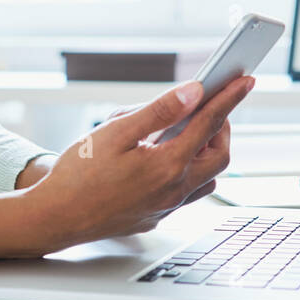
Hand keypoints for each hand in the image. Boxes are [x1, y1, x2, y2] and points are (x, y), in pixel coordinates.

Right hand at [17, 74, 255, 253]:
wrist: (55, 218)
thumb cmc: (78, 175)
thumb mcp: (115, 131)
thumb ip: (158, 112)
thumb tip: (192, 93)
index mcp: (167, 165)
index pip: (210, 124)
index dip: (229, 99)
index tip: (244, 81)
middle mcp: (174, 190)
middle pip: (220, 155)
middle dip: (222, 128)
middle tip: (208, 106)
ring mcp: (167, 207)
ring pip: (207, 178)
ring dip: (207, 152)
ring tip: (187, 131)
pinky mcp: (156, 216)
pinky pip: (187, 192)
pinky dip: (189, 170)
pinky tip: (166, 158)